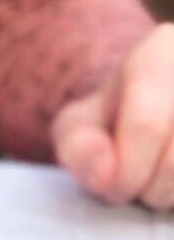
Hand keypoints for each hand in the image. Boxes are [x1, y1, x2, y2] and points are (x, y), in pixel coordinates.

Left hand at [52, 23, 173, 208]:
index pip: (148, 125)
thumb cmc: (117, 119)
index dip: (126, 173)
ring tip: (161, 182)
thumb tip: (104, 174)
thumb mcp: (79, 126)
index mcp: (162, 50)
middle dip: (152, 188)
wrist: (158, 108)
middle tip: (138, 187)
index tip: (113, 189)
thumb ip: (78, 146)